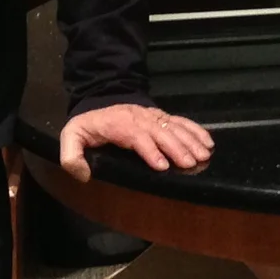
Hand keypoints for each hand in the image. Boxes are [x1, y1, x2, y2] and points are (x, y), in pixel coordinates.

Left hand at [59, 104, 213, 182]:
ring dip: (190, 140)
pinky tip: (208, 141)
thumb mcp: (71, 137)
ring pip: (173, 126)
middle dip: (177, 147)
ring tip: (204, 155)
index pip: (136, 136)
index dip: (150, 150)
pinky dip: (196, 130)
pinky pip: (181, 121)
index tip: (162, 166)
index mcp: (117, 124)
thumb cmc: (88, 126)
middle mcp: (139, 118)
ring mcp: (152, 116)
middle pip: (160, 131)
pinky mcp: (161, 117)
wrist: (100, 104)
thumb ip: (71, 156)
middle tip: (191, 163)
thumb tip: (84, 175)